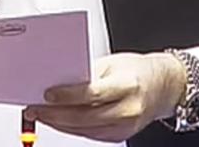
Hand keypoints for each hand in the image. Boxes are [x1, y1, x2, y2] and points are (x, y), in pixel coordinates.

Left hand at [23, 52, 186, 140]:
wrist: (163, 86)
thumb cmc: (136, 70)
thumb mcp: (112, 63)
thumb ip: (87, 72)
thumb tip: (58, 80)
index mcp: (127, 84)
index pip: (92, 93)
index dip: (67, 95)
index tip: (46, 94)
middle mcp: (128, 108)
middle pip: (84, 116)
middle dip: (55, 114)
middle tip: (34, 109)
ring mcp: (125, 126)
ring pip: (84, 129)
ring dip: (59, 124)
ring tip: (40, 116)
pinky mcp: (120, 136)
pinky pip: (90, 134)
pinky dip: (72, 128)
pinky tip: (58, 121)